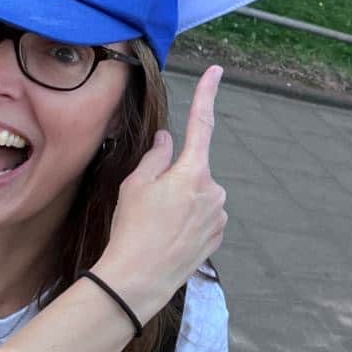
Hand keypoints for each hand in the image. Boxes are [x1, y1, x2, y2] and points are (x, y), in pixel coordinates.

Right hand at [100, 67, 227, 318]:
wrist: (139, 280)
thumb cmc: (133, 230)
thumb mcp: (135, 185)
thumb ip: (155, 156)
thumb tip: (168, 140)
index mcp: (193, 172)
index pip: (201, 123)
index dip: (206, 94)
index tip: (216, 71)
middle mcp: (213, 190)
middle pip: (192, 170)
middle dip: (174, 179)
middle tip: (148, 204)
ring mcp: (219, 215)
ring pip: (198, 195)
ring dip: (181, 203)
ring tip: (155, 226)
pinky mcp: (218, 236)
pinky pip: (202, 217)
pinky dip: (187, 222)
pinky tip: (169, 238)